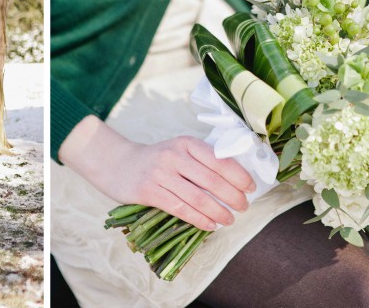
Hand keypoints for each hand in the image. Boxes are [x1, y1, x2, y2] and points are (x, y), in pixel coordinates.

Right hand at [58, 116, 255, 230]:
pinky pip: (181, 209)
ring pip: (198, 197)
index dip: (239, 175)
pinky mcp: (149, 191)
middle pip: (212, 180)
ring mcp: (160, 174)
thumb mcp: (177, 150)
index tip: (251, 187)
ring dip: (219, 211)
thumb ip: (201, 160)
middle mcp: (173, 155)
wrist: (117, 163)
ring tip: (230, 219)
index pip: (219, 159)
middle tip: (243, 206)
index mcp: (185, 143)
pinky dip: (200, 220)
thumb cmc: (154, 160)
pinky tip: (211, 225)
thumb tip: (235, 181)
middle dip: (233, 196)